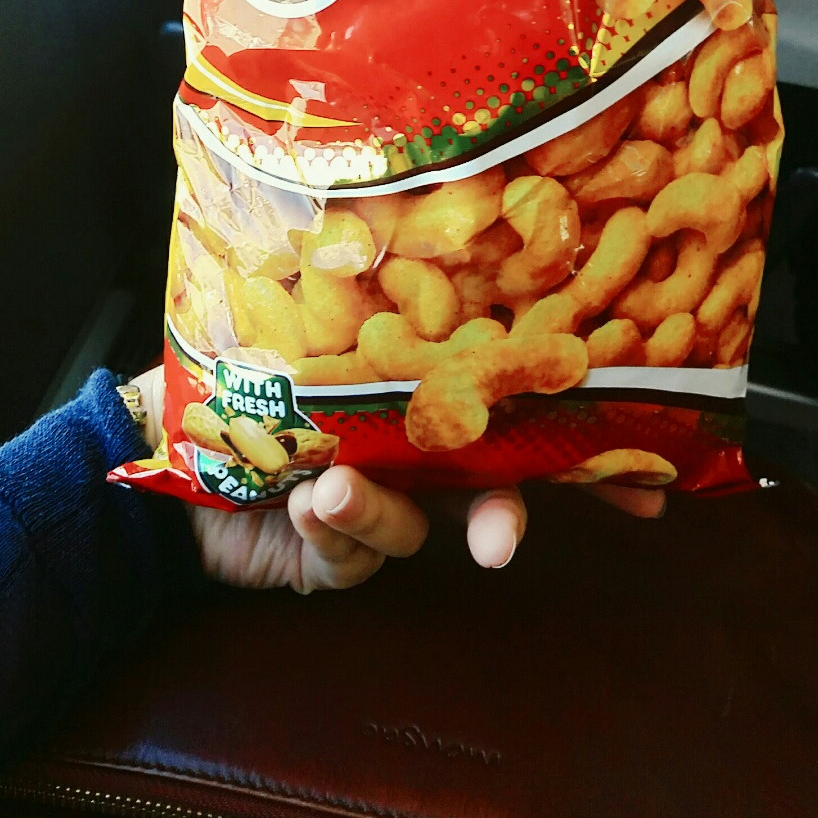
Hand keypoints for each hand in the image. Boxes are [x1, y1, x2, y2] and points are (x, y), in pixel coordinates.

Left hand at [130, 366, 664, 594]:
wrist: (169, 442)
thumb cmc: (241, 369)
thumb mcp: (312, 336)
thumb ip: (369, 322)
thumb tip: (422, 263)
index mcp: (420, 396)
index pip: (516, 416)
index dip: (584, 449)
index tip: (647, 481)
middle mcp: (412, 452)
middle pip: (489, 489)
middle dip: (506, 516)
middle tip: (500, 543)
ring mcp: (379, 506)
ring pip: (413, 526)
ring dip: (379, 512)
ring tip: (334, 490)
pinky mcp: (336, 554)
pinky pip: (352, 554)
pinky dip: (331, 529)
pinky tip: (304, 502)